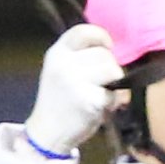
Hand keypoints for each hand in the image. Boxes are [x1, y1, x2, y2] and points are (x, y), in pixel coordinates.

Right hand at [26, 22, 122, 152]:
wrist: (48, 131)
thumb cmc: (59, 100)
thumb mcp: (60, 69)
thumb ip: (79, 56)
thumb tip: (110, 47)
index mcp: (57, 53)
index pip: (83, 31)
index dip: (101, 36)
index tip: (108, 47)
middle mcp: (64, 64)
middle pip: (104, 54)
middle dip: (110, 67)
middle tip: (103, 82)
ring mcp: (75, 82)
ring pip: (113, 70)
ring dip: (116, 83)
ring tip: (104, 94)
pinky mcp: (89, 100)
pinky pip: (116, 94)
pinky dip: (115, 101)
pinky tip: (104, 107)